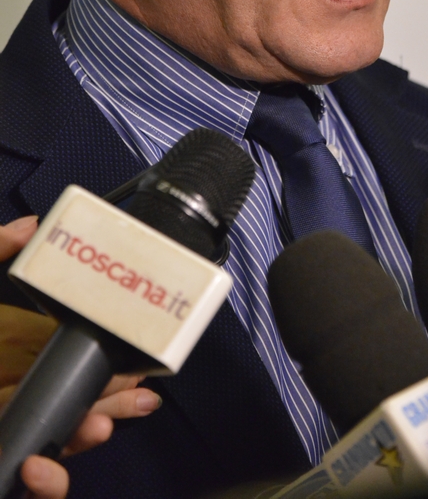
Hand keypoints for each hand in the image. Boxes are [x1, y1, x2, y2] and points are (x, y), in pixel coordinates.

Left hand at [0, 216, 161, 497]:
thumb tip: (31, 226)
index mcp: (4, 349)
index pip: (64, 354)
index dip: (104, 358)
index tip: (136, 356)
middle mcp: (7, 389)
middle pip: (71, 400)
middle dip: (112, 401)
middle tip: (141, 396)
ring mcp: (2, 426)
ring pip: (57, 443)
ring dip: (87, 439)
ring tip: (102, 425)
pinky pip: (32, 480)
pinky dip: (49, 482)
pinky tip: (42, 464)